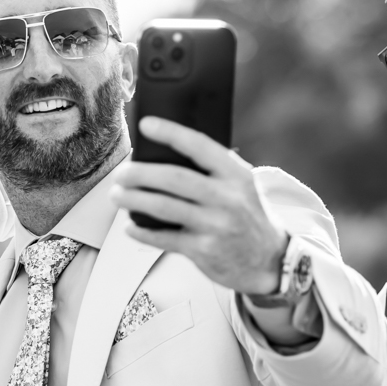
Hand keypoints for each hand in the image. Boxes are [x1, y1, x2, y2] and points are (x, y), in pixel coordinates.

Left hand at [108, 118, 288, 294]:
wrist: (270, 261)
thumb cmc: (246, 217)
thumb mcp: (241, 187)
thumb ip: (212, 172)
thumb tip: (162, 155)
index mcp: (237, 175)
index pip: (200, 146)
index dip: (171, 133)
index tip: (146, 124)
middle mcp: (228, 198)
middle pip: (175, 178)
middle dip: (141, 173)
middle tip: (121, 173)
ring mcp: (216, 226)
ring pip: (164, 207)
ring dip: (134, 199)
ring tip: (116, 195)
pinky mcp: (205, 250)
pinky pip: (165, 238)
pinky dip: (142, 231)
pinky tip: (130, 226)